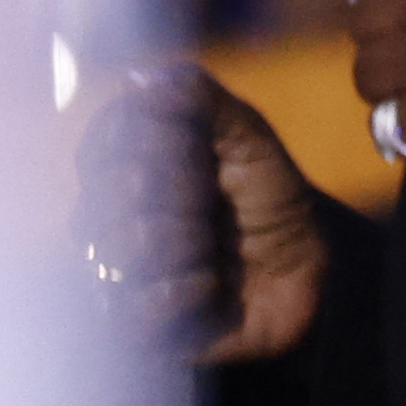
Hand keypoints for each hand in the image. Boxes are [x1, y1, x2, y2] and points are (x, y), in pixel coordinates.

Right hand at [73, 65, 327, 363]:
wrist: (304, 267)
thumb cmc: (267, 197)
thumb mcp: (249, 139)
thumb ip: (202, 102)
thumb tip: (146, 77)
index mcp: (129, 169)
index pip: (101, 145)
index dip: (142, 138)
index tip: (189, 140)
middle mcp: (110, 220)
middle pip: (104, 196)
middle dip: (171, 189)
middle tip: (205, 194)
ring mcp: (116, 274)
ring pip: (117, 248)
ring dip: (180, 238)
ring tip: (212, 244)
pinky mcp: (131, 328)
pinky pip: (130, 309)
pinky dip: (180, 290)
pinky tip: (208, 284)